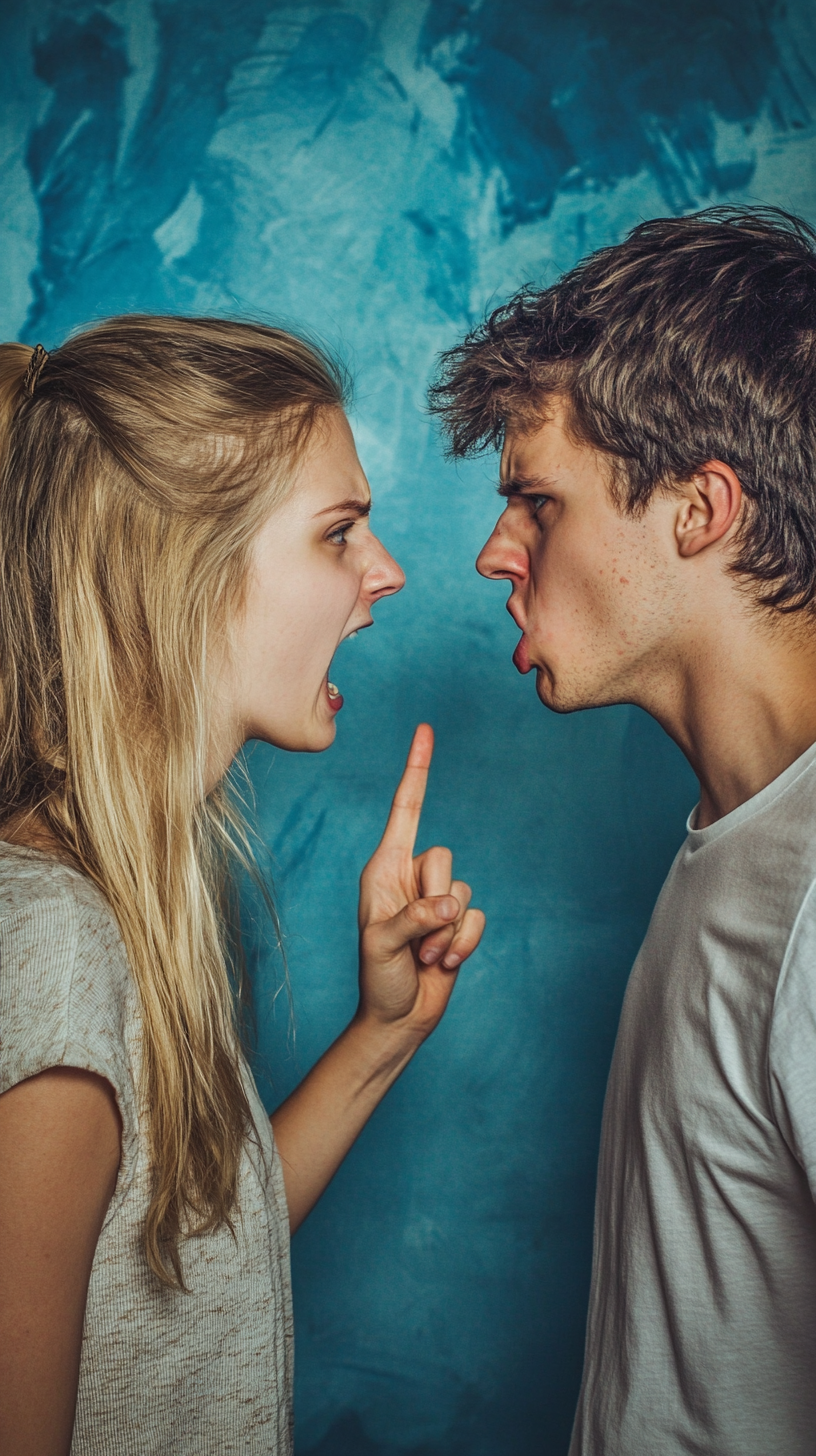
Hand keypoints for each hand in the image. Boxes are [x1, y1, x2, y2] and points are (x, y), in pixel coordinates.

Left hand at [357, 724, 484, 1043]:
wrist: (397, 1020)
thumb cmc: (377, 980)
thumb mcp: (382, 946)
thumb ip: (415, 918)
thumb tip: (451, 904)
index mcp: (383, 869)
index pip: (405, 810)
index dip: (417, 770)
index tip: (425, 731)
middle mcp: (410, 876)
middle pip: (444, 858)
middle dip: (435, 902)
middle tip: (417, 941)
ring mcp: (436, 899)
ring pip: (463, 890)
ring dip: (449, 933)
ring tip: (425, 957)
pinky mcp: (458, 922)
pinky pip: (478, 916)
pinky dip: (464, 944)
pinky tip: (444, 964)